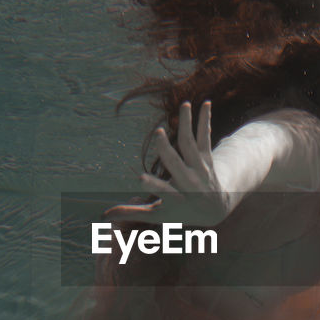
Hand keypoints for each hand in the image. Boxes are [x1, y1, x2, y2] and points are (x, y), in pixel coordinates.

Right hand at [104, 101, 230, 226]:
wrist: (215, 209)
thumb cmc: (180, 212)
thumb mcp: (157, 216)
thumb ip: (131, 212)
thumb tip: (104, 215)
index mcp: (176, 198)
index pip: (163, 192)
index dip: (153, 186)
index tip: (140, 179)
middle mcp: (190, 183)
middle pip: (176, 164)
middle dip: (167, 149)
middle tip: (158, 133)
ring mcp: (200, 169)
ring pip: (191, 145)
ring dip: (187, 124)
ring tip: (184, 105)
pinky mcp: (207, 159)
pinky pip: (205, 138)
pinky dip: (205, 120)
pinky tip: (205, 103)